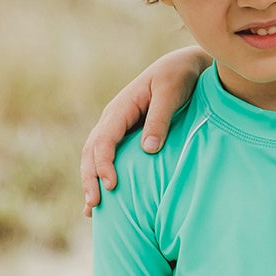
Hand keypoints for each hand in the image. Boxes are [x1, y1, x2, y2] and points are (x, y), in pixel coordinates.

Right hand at [81, 47, 210, 210]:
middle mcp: (114, 119)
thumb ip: (160, 119)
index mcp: (120, 108)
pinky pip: (109, 157)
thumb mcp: (171, 92)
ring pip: (95, 156)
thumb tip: (148, 150)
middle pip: (92, 151)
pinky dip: (103, 175)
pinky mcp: (127, 135)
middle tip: (94, 206)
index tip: (112, 186)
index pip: (103, 140)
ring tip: (92, 210)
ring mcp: (118, 127)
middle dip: (90, 179)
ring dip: (91, 181)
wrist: (185, 65)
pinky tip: (106, 197)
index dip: (104, 164)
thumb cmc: (180, 76)